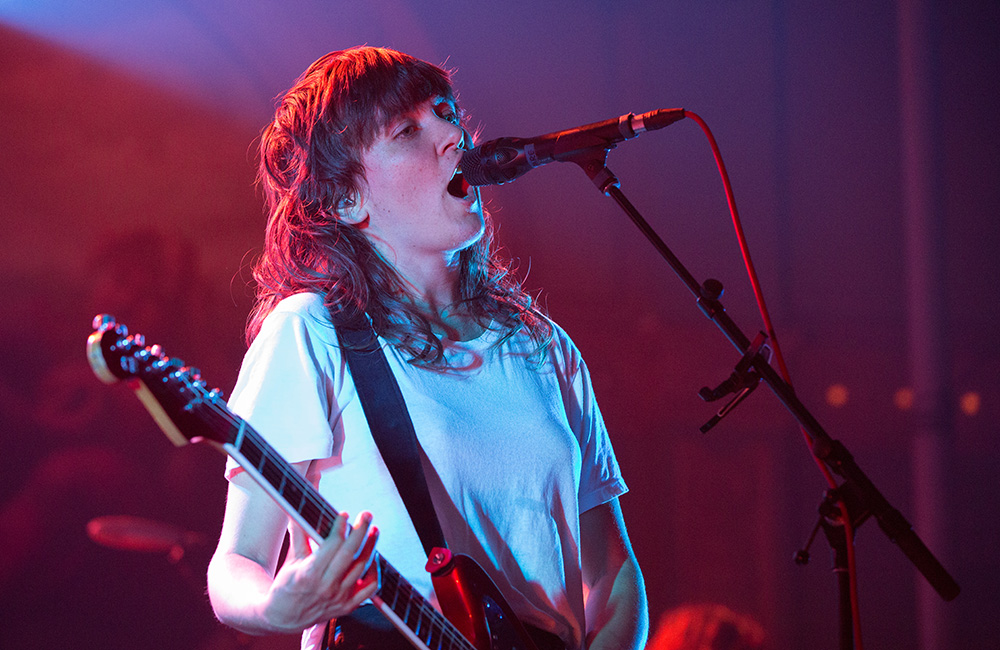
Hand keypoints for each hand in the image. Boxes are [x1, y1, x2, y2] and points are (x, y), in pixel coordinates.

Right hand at [260, 511, 378, 631]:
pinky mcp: (347, 606)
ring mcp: (339, 598)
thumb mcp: (290, 560)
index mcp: (309, 574)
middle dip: (360, 531)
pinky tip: (373, 558)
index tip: (343, 514)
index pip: (332, 545)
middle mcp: (326, 587)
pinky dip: (375, 572)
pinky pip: (369, 589)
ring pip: (361, 568)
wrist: (283, 618)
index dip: (340, 528)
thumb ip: (298, 534)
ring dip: (370, 547)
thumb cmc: (286, 586)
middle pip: (350, 554)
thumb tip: (298, 511)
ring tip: (373, 530)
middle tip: (366, 515)